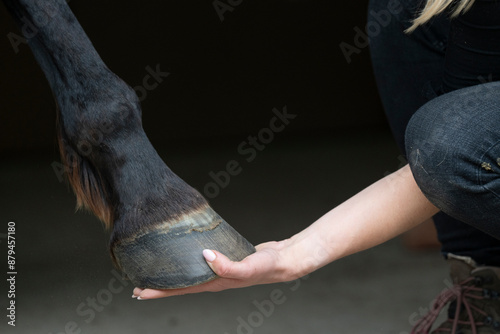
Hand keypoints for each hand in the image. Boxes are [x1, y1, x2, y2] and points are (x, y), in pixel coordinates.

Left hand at [132, 241, 291, 299]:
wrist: (282, 260)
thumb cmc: (266, 266)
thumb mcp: (247, 267)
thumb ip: (227, 265)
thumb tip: (205, 256)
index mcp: (214, 283)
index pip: (181, 290)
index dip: (160, 292)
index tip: (139, 291)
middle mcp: (212, 279)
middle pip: (180, 285)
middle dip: (159, 287)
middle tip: (137, 285)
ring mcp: (217, 270)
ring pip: (189, 274)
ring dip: (172, 275)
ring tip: (156, 271)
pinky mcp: (222, 258)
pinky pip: (200, 262)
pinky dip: (188, 261)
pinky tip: (185, 255)